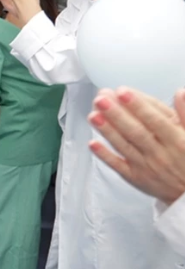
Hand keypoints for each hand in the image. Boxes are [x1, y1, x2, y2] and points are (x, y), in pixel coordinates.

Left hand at [88, 87, 184, 205]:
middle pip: (136, 132)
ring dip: (107, 131)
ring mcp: (146, 166)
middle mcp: (160, 153)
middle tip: (101, 98)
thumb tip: (180, 92)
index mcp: (177, 140)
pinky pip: (118, 166)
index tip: (122, 91)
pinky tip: (92, 143)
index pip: (155, 120)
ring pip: (124, 146)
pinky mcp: (135, 177)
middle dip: (117, 114)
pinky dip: (105, 155)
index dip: (138, 106)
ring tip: (93, 115)